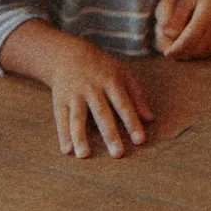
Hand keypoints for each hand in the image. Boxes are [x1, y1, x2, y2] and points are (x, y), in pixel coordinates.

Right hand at [46, 40, 152, 157]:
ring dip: (80, 137)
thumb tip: (150, 119)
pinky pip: (61, 120)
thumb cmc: (103, 67)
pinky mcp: (59, 101)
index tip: (140, 141)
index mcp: (111, 81)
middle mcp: (93, 89)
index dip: (132, 123)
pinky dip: (63, 135)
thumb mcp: (123, 74)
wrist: (69, 55)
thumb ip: (137, 96)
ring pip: (77, 118)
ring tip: (84, 155)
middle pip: (102, 114)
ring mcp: (75, 95)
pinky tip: (67, 150)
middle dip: (110, 135)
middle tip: (117, 154)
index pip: (124, 105)